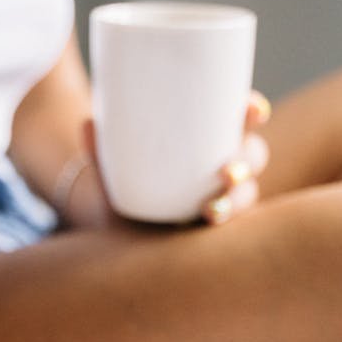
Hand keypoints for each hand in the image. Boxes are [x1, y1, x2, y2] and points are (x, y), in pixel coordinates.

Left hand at [76, 91, 269, 229]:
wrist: (117, 231)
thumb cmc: (123, 186)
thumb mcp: (114, 169)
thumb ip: (102, 150)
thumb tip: (89, 124)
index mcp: (208, 140)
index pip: (240, 120)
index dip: (252, 112)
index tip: (252, 109)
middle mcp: (222, 168)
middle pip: (251, 157)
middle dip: (246, 163)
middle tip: (226, 173)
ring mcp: (223, 200)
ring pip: (246, 195)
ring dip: (236, 201)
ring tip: (212, 211)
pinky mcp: (216, 230)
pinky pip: (233, 229)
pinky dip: (227, 230)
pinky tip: (211, 232)